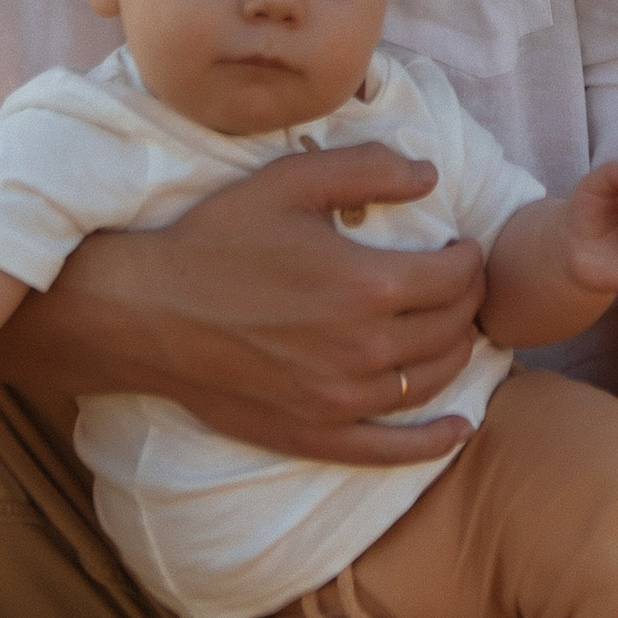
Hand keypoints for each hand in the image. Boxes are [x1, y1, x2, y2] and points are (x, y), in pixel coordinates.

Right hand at [0, 144, 488, 467]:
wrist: (147, 313)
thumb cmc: (216, 241)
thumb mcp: (290, 181)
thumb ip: (368, 170)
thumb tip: (430, 176)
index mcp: (367, 286)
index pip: (456, 276)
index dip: (470, 257)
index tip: (460, 245)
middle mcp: (365, 350)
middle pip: (452, 327)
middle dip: (467, 299)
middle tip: (458, 281)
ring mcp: (342, 400)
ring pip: (433, 381)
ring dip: (456, 351)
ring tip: (452, 327)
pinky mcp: (316, 433)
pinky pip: (394, 448)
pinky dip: (436, 441)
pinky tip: (460, 427)